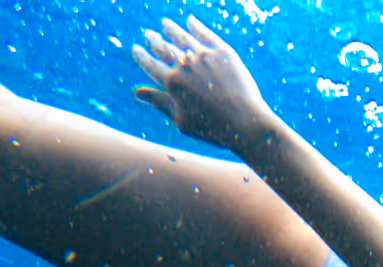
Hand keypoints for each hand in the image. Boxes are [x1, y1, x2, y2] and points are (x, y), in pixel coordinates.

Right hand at [132, 16, 271, 149]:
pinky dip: (195, 26)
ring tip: (165, 24)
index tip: (136, 49)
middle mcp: (185, 65)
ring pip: (182, 36)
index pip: (150, 64)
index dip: (141, 56)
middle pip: (164, 47)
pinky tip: (190, 21)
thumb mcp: (181, 120)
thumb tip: (137, 92)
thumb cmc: (212, 128)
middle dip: (153, 40)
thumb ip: (159, 102)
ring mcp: (204, 56)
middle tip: (148, 34)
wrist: (245, 123)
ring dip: (171, 29)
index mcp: (171, 83)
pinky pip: (205, 34)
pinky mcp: (223, 52)